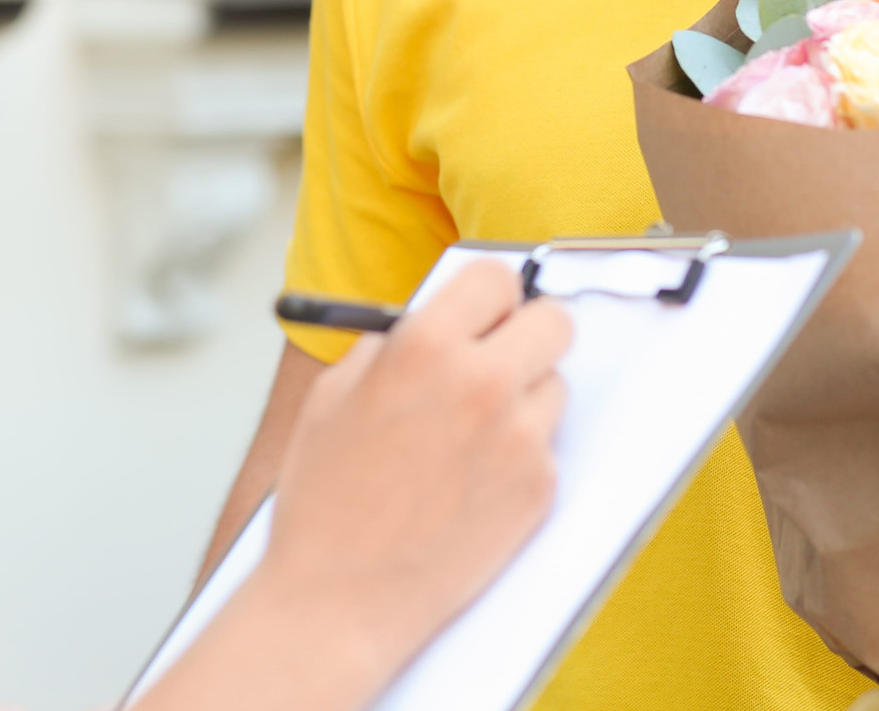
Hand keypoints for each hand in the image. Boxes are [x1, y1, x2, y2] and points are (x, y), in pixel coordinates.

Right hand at [255, 261, 572, 675]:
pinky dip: (520, 458)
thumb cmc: (324, 501)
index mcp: (424, 346)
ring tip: (469, 441)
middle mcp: (481, 382)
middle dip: (528, 336)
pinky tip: (472, 485)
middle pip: (554, 322)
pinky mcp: (539, 487)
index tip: (488, 314)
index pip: (497, 278)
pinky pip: (547, 447)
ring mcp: (518, 437)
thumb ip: (392, 345)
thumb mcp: (335, 396)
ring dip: (524, 401)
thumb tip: (438, 319)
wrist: (337, 601)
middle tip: (503, 359)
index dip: (491, 297)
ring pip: (554, 387)